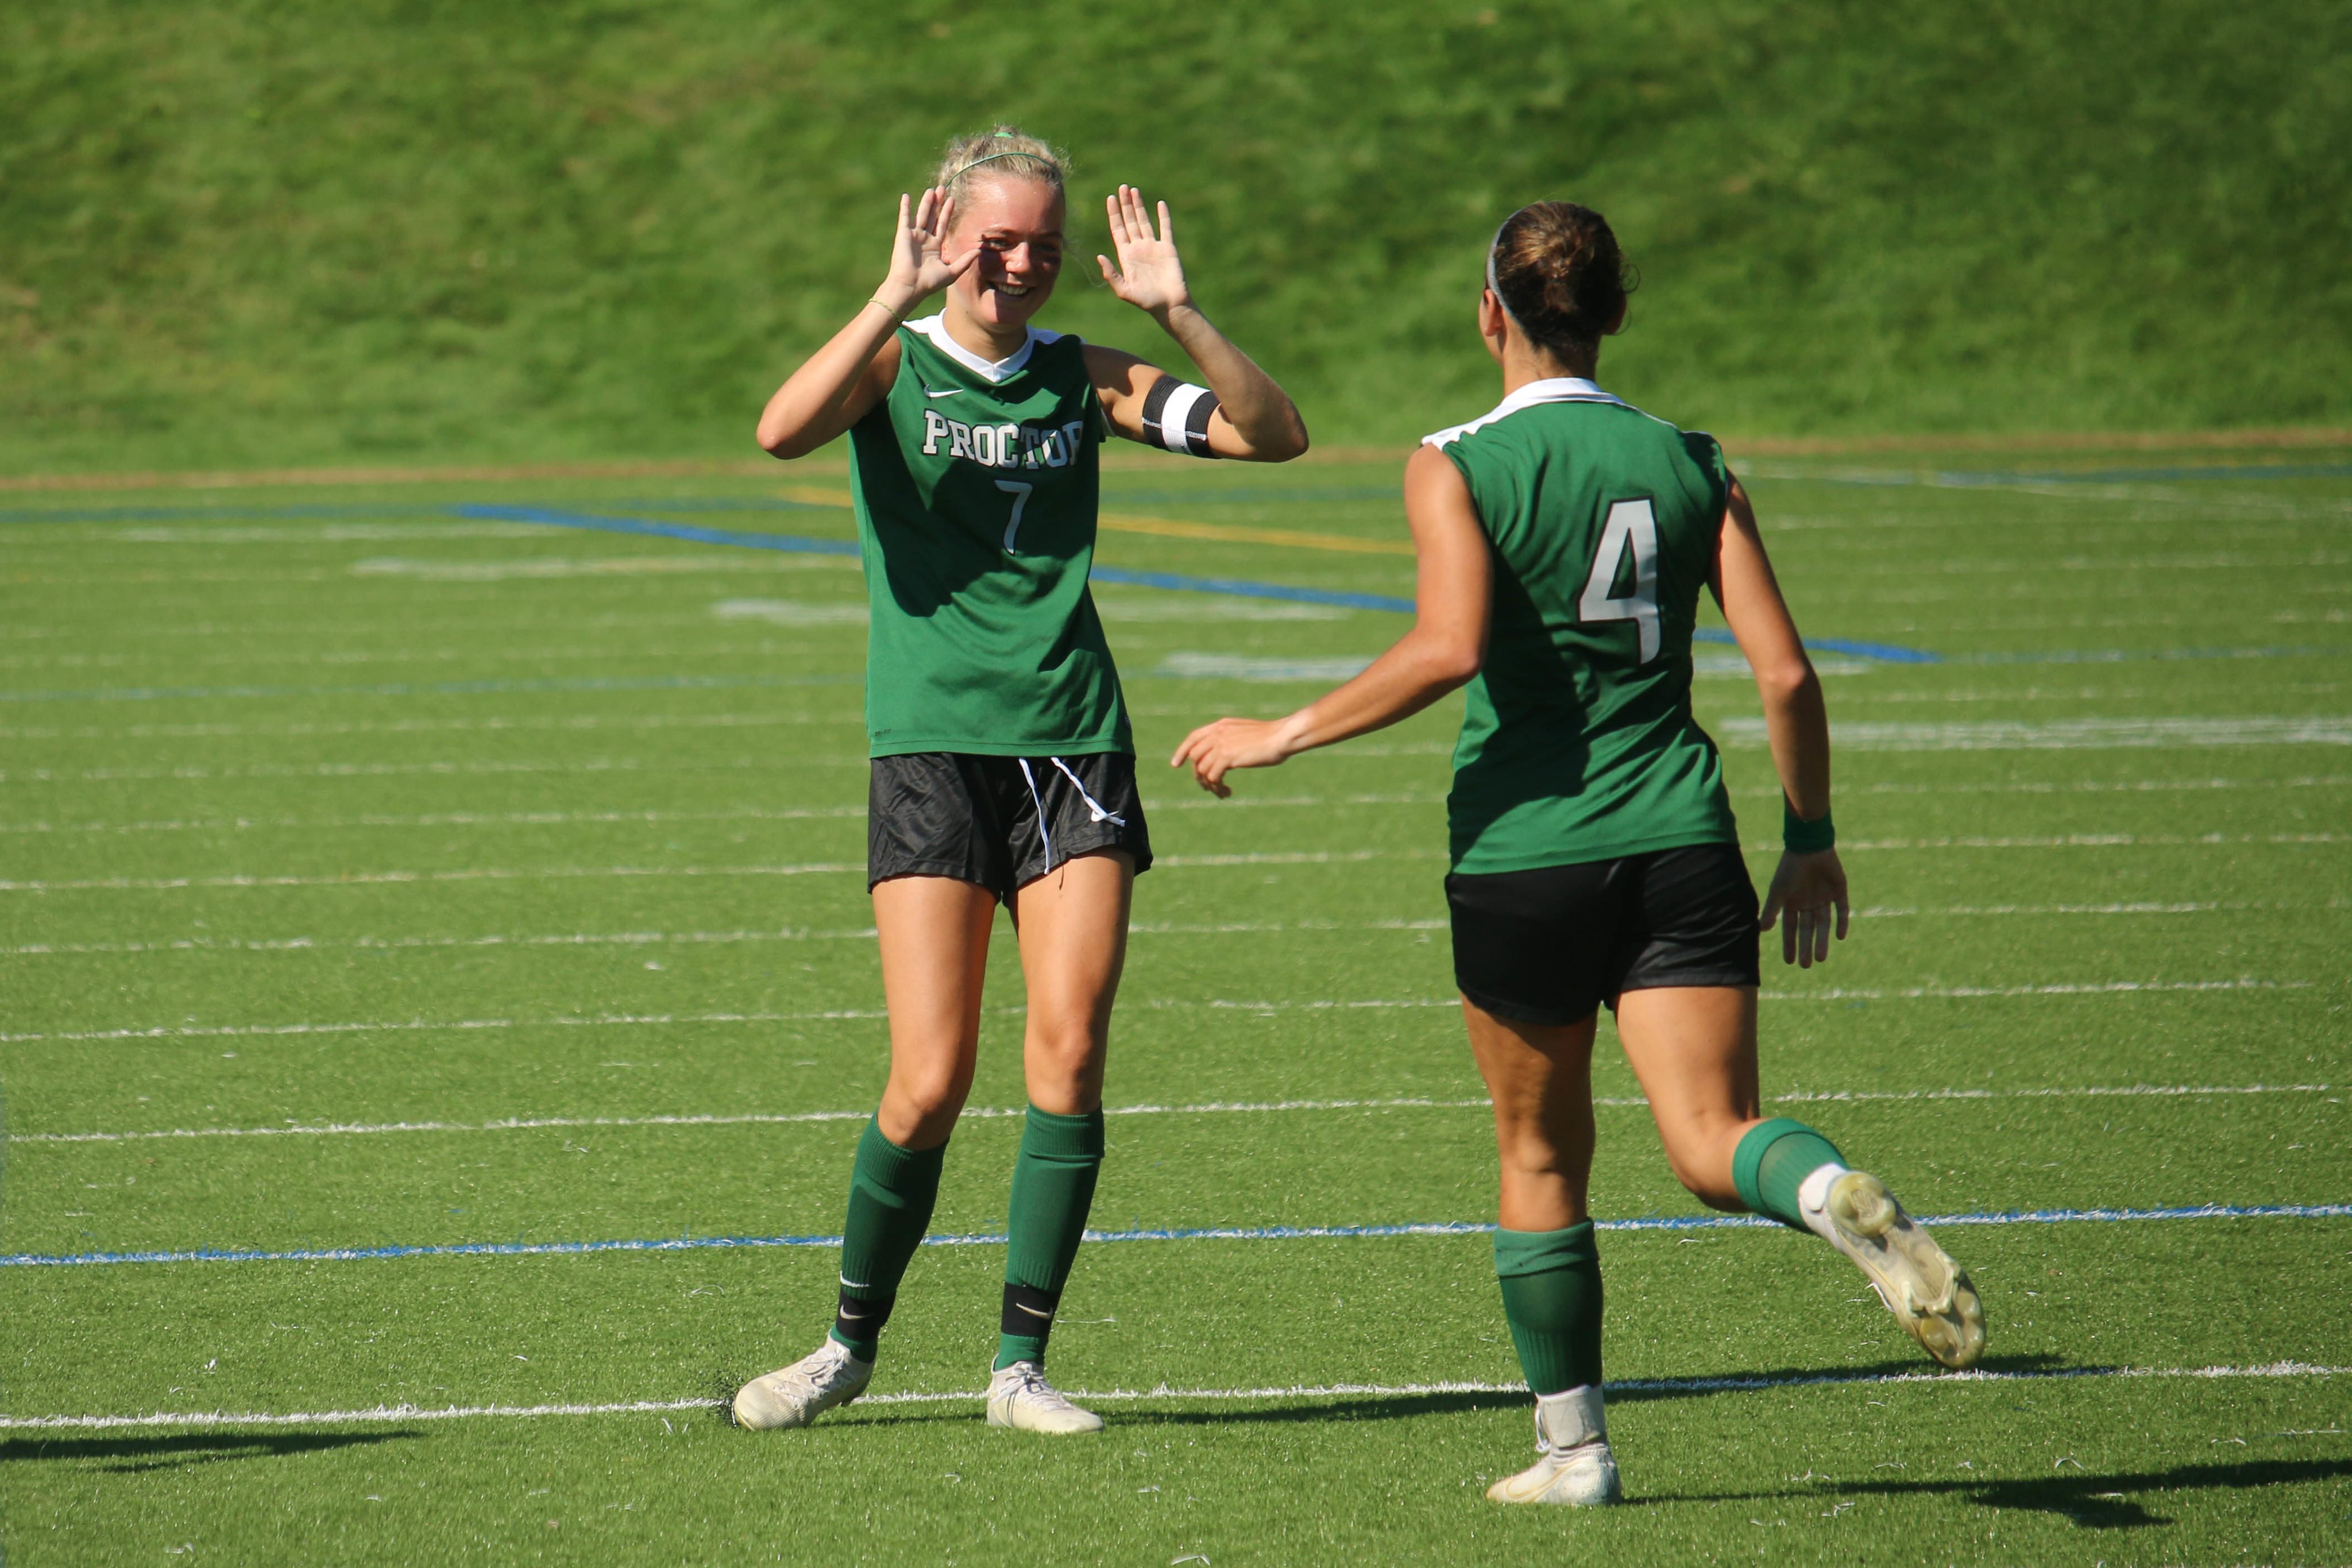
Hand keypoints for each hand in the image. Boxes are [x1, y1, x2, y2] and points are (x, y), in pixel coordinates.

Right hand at [879, 188, 975, 313]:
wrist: (911, 286)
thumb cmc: (930, 283)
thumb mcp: (952, 272)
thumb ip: (965, 261)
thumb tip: (979, 251)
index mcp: (934, 247)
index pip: (942, 225)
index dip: (947, 213)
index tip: (952, 200)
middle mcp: (924, 240)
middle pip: (933, 217)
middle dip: (938, 203)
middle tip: (942, 189)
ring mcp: (913, 237)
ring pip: (921, 215)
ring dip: (926, 202)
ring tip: (932, 190)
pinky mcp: (903, 235)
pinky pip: (904, 218)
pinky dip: (905, 207)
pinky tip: (906, 196)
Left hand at [1097, 185, 1192, 318]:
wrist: (1169, 305)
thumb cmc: (1146, 301)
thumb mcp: (1124, 290)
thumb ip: (1111, 274)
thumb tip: (1099, 256)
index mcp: (1126, 256)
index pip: (1118, 230)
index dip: (1113, 214)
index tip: (1110, 199)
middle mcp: (1138, 248)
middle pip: (1129, 221)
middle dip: (1125, 204)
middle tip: (1122, 187)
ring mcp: (1153, 247)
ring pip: (1144, 221)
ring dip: (1139, 206)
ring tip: (1134, 190)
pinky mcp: (1168, 248)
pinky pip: (1165, 228)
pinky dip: (1163, 216)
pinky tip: (1159, 204)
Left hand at [1169, 716, 1297, 797]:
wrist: (1282, 736)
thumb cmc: (1271, 737)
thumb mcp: (1246, 733)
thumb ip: (1231, 740)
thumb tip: (1225, 756)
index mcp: (1221, 725)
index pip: (1193, 737)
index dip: (1182, 751)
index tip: (1175, 764)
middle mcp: (1217, 733)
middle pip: (1195, 757)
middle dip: (1198, 775)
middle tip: (1209, 787)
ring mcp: (1221, 744)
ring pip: (1202, 769)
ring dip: (1209, 785)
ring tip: (1222, 792)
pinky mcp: (1227, 756)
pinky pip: (1212, 777)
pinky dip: (1217, 788)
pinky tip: (1227, 792)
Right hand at [1759, 848, 1849, 968]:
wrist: (1809, 846)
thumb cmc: (1790, 868)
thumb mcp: (1779, 891)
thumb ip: (1771, 910)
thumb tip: (1762, 930)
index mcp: (1792, 903)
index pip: (1790, 928)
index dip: (1790, 944)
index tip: (1790, 961)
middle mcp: (1808, 902)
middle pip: (1808, 929)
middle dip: (1806, 946)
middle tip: (1806, 965)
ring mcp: (1824, 897)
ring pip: (1824, 923)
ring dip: (1822, 940)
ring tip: (1820, 957)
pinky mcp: (1839, 890)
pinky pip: (1841, 909)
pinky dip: (1842, 922)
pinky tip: (1839, 936)